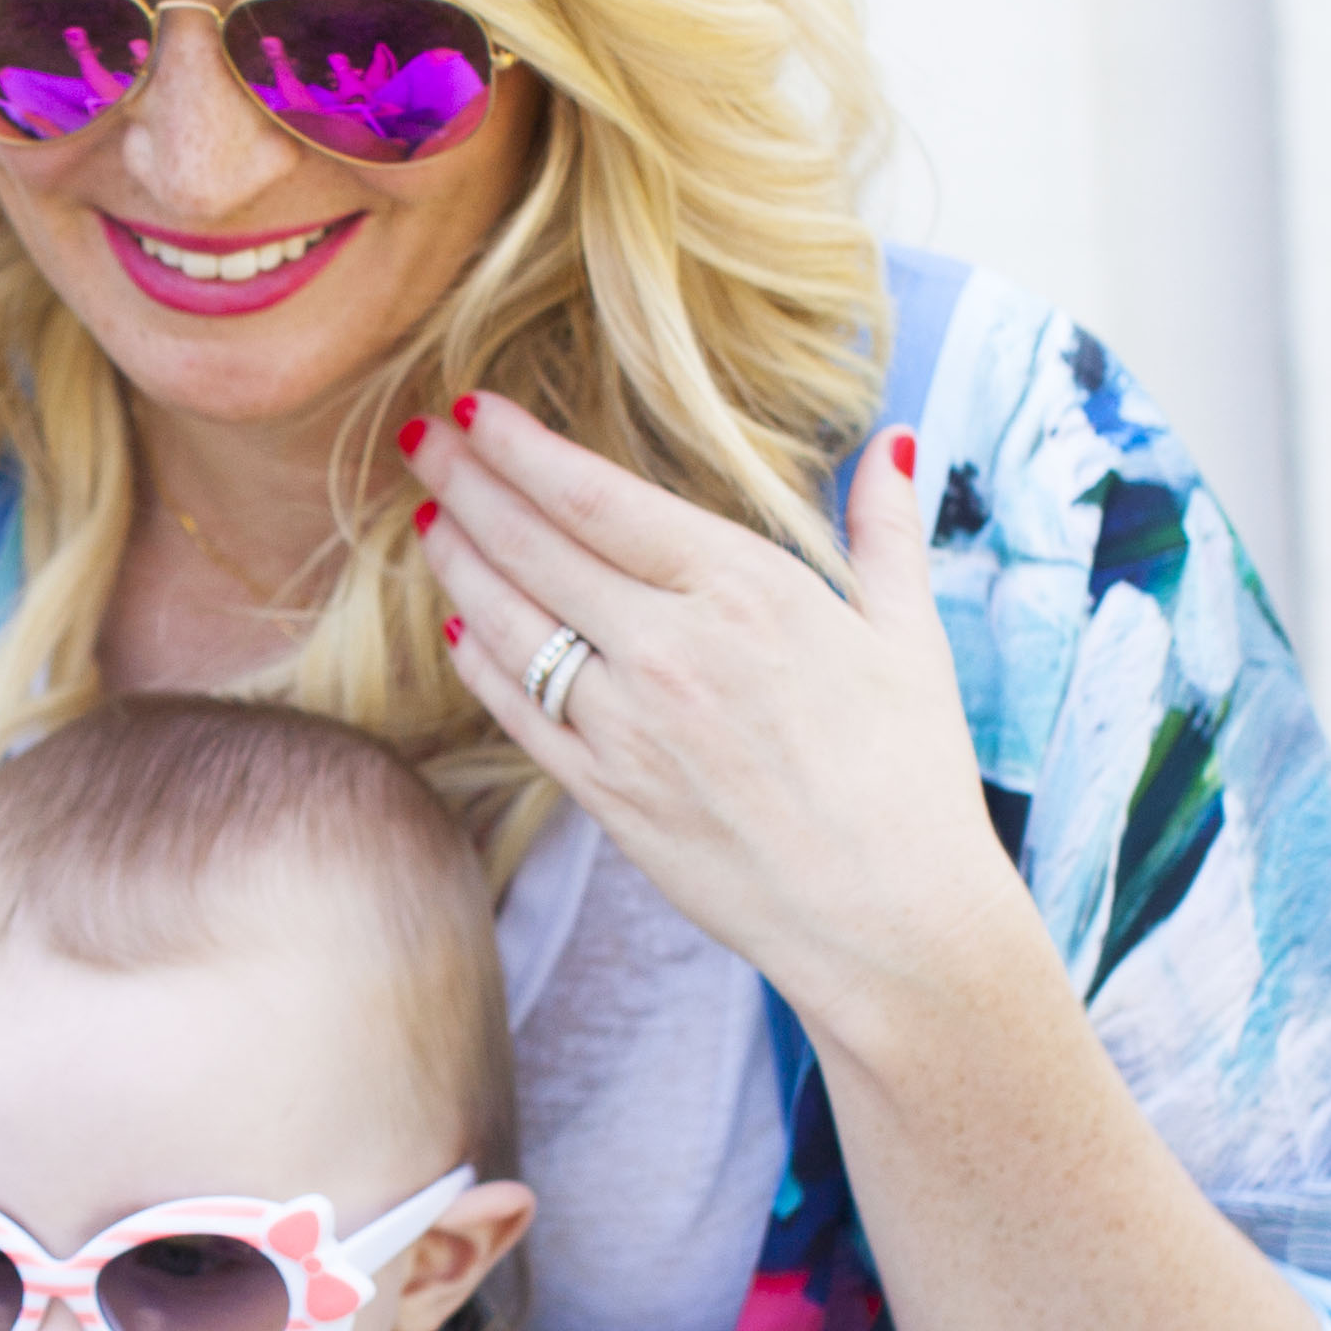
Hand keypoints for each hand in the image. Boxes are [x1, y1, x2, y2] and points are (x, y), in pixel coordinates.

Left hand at [411, 400, 1032, 1059]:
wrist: (890, 920)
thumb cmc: (912, 778)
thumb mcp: (910, 637)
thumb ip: (887, 529)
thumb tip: (893, 441)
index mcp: (745, 589)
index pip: (597, 497)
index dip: (520, 449)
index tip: (472, 410)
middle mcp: (671, 648)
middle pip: (535, 547)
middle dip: (465, 482)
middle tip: (418, 440)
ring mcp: (627, 725)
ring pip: (511, 625)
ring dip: (460, 564)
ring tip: (429, 519)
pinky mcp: (606, 796)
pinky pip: (518, 713)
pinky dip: (480, 663)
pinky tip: (460, 629)